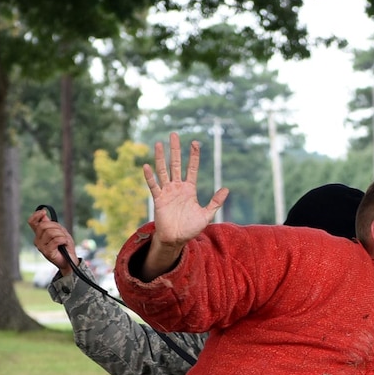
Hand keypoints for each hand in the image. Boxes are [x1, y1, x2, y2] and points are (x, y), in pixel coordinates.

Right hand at [29, 208, 75, 274]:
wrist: (70, 260)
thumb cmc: (64, 246)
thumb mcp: (59, 231)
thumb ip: (51, 224)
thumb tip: (43, 215)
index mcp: (39, 234)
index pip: (32, 222)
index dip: (36, 215)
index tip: (44, 212)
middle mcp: (38, 240)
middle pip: (44, 226)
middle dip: (56, 227)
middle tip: (62, 234)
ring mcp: (41, 247)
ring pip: (51, 233)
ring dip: (61, 235)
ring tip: (64, 240)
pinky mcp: (47, 252)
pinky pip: (56, 240)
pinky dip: (63, 240)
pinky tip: (64, 243)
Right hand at [134, 132, 228, 280]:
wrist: (176, 240)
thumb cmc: (190, 228)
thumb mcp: (206, 215)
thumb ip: (215, 202)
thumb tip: (226, 189)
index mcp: (189, 189)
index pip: (191, 168)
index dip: (193, 156)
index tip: (195, 143)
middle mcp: (177, 187)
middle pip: (176, 164)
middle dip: (175, 150)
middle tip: (174, 134)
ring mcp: (167, 192)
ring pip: (163, 171)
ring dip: (161, 157)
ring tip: (159, 143)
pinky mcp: (159, 200)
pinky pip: (153, 186)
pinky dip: (150, 177)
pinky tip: (146, 166)